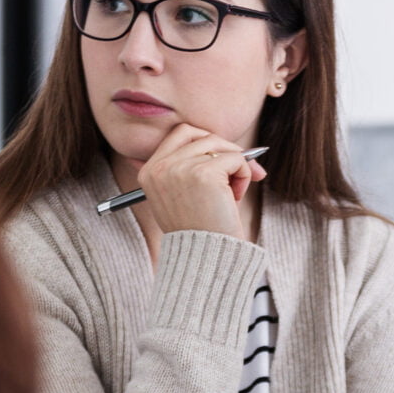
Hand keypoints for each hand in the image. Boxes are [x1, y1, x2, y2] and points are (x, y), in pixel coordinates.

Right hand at [136, 123, 264, 239]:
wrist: (205, 258)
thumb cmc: (199, 232)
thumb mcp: (182, 197)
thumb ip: (191, 168)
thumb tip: (234, 149)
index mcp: (149, 172)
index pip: (181, 133)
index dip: (207, 143)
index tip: (223, 161)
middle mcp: (160, 167)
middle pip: (203, 135)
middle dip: (225, 150)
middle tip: (239, 172)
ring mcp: (180, 168)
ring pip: (221, 146)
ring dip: (236, 166)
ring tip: (232, 194)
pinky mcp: (204, 173)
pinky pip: (236, 158)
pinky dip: (244, 174)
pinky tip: (236, 197)